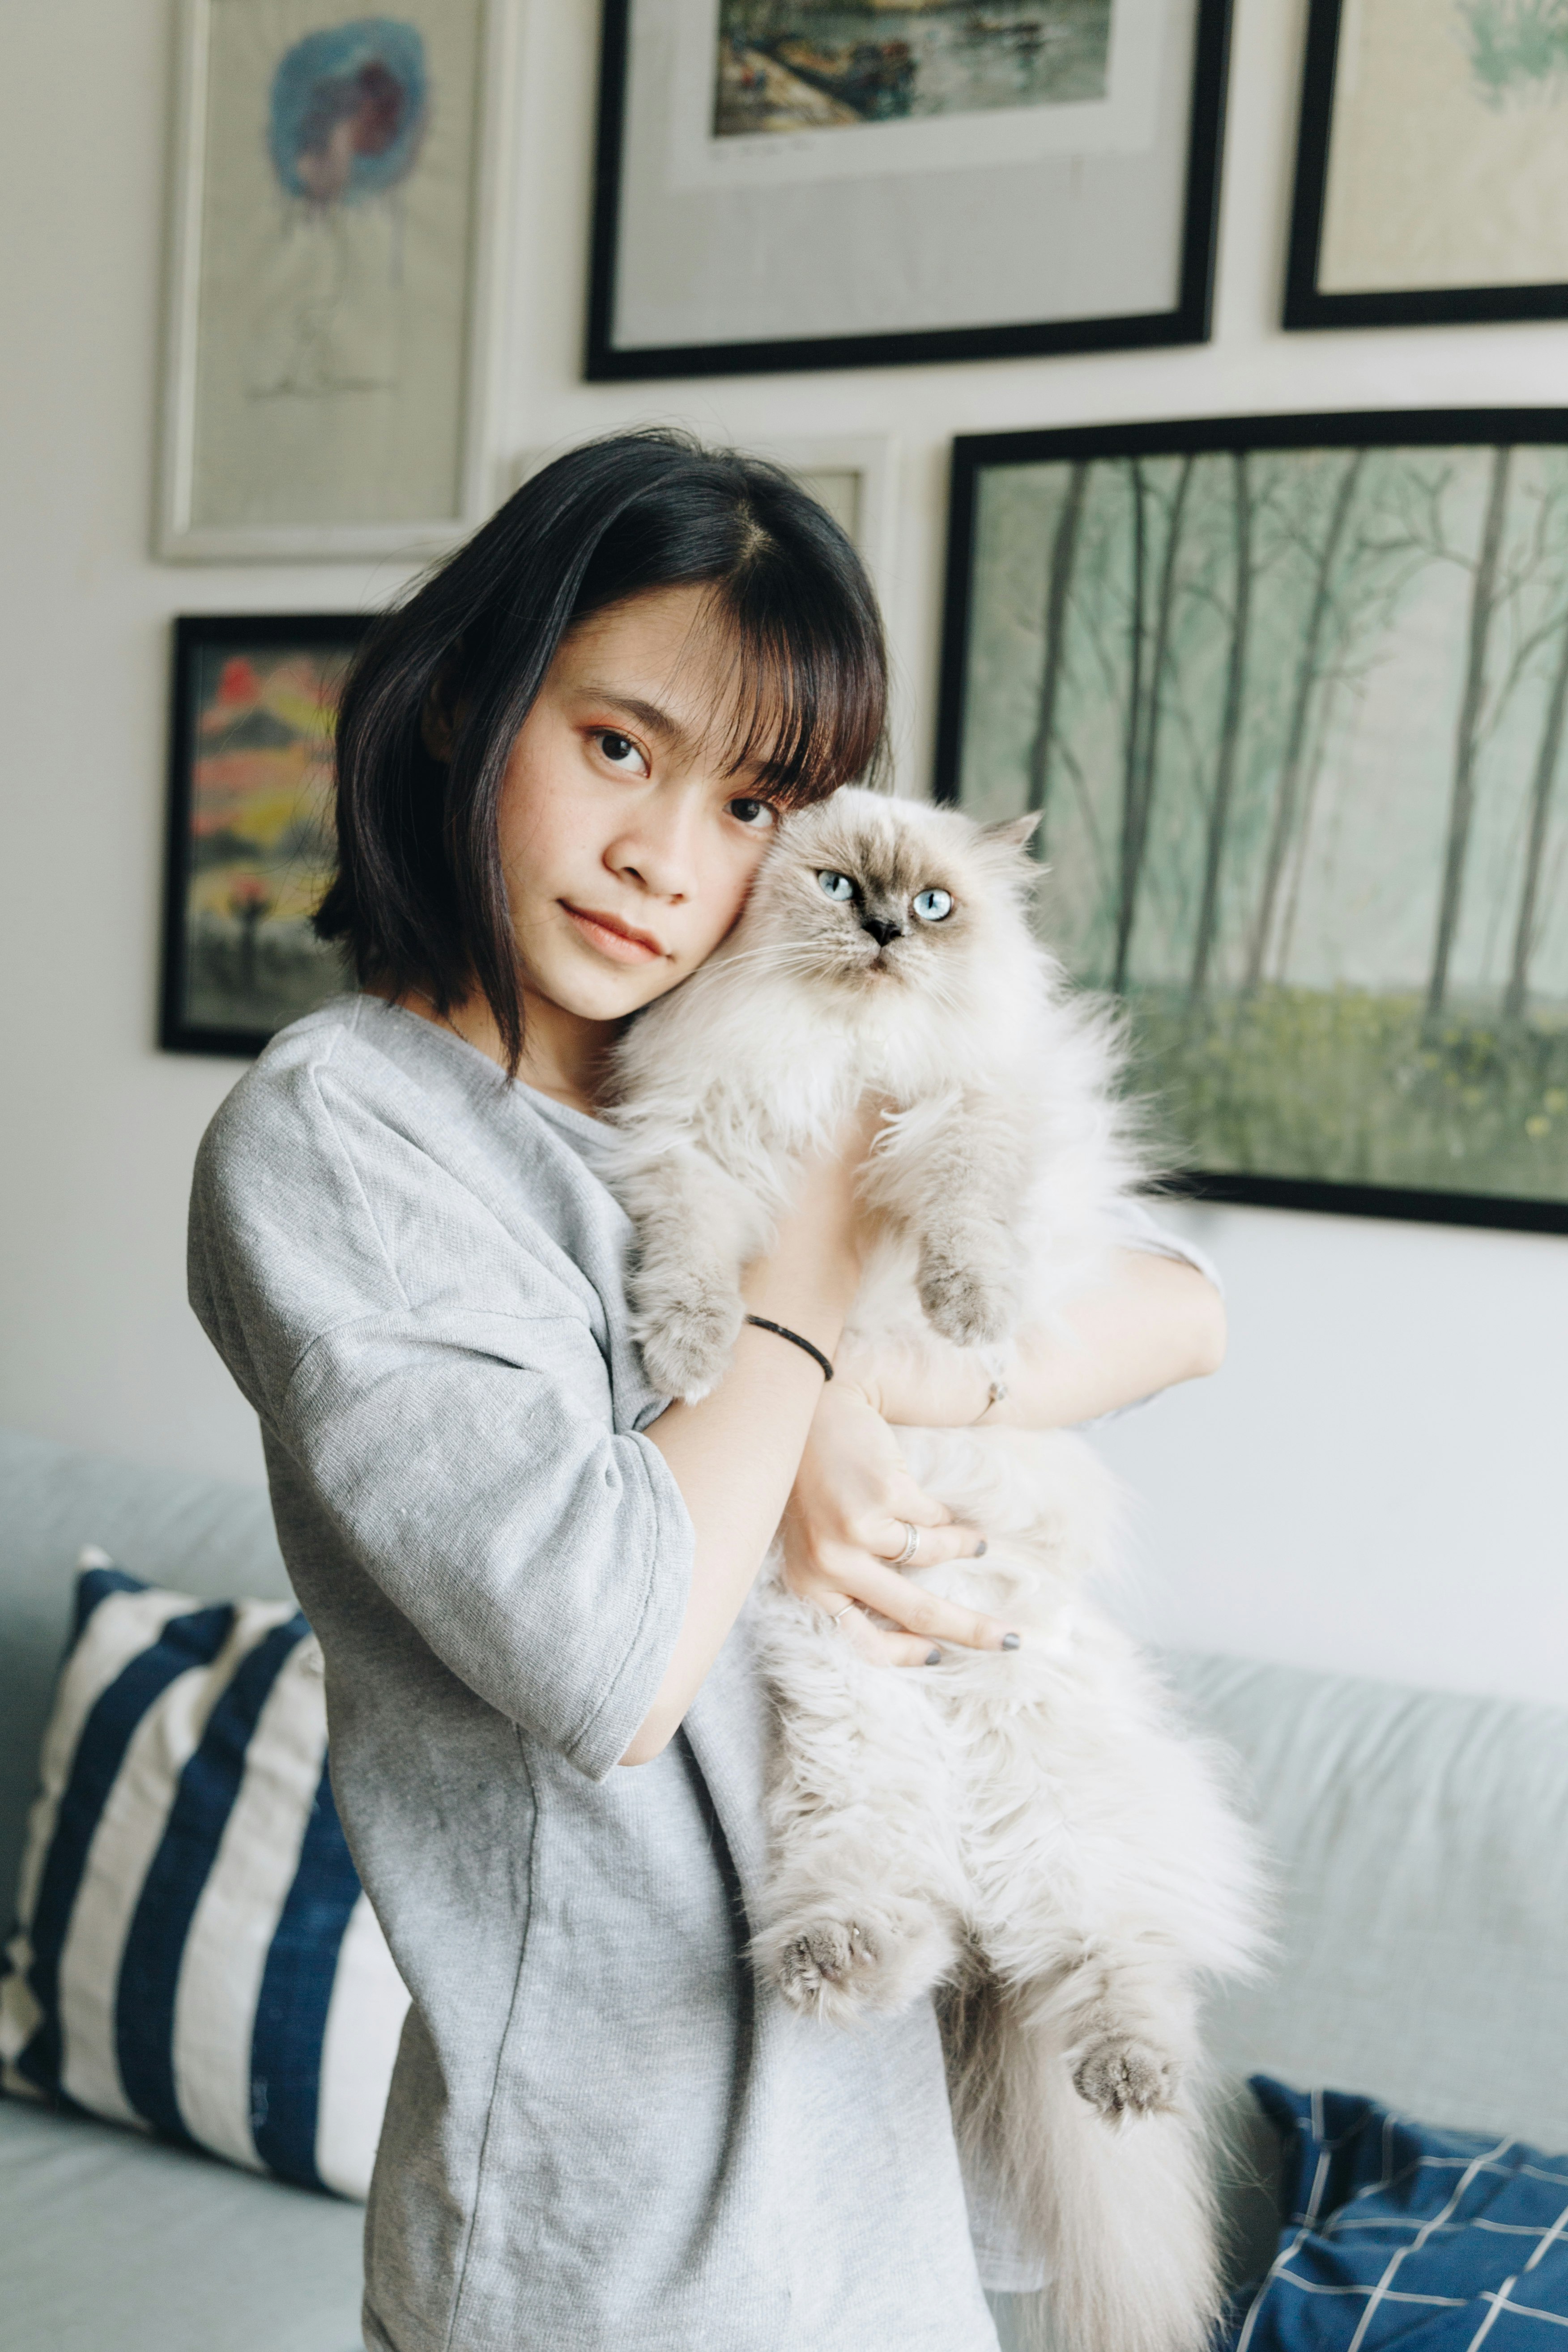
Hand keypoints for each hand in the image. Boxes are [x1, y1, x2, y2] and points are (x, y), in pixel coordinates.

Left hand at [779, 1379, 1018, 1666]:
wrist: (807, 1408)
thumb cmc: (812, 1479)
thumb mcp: (817, 1539)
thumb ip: (849, 1578)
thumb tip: (914, 1625)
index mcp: (808, 1582)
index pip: (862, 1642)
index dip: (907, 1655)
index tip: (940, 1654)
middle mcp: (828, 1563)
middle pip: (913, 1610)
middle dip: (970, 1629)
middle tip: (1009, 1639)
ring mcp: (856, 1529)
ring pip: (931, 1558)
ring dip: (961, 1550)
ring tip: (974, 1543)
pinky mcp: (883, 1496)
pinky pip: (934, 1520)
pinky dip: (945, 1518)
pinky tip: (942, 1509)